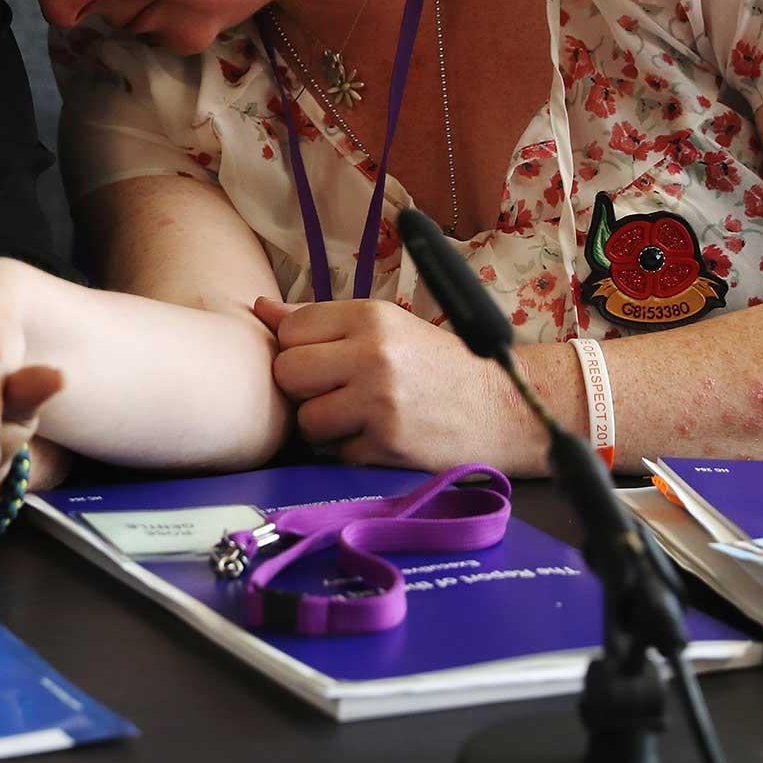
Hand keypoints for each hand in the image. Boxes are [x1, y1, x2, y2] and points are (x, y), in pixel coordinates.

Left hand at [254, 295, 501, 468]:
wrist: (501, 409)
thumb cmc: (436, 366)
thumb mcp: (386, 327)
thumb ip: (321, 320)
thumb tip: (261, 309)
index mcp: (371, 317)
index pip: (290, 329)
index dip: (298, 349)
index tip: (322, 360)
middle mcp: (373, 355)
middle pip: (287, 373)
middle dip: (302, 388)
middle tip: (332, 392)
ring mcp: (379, 402)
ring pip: (306, 419)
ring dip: (322, 425)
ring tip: (355, 417)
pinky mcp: (387, 445)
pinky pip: (335, 453)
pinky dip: (350, 451)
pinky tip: (378, 438)